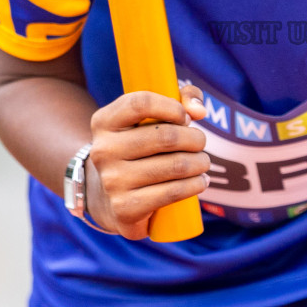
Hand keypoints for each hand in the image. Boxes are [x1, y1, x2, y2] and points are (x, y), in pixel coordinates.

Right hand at [85, 84, 209, 238]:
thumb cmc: (140, 147)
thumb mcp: (150, 117)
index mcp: (104, 122)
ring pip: (175, 165)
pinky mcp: (125, 208)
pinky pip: (173, 192)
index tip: (185, 118)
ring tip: (202, 162)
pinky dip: (195, 185)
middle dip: (195, 139)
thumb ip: (181, 98)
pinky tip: (200, 181)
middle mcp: (103, 151)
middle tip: (200, 143)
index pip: (141, 103)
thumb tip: (199, 110)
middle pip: (166, 136)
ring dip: (200, 162)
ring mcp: (113, 181)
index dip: (172, 107)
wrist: (108, 197)